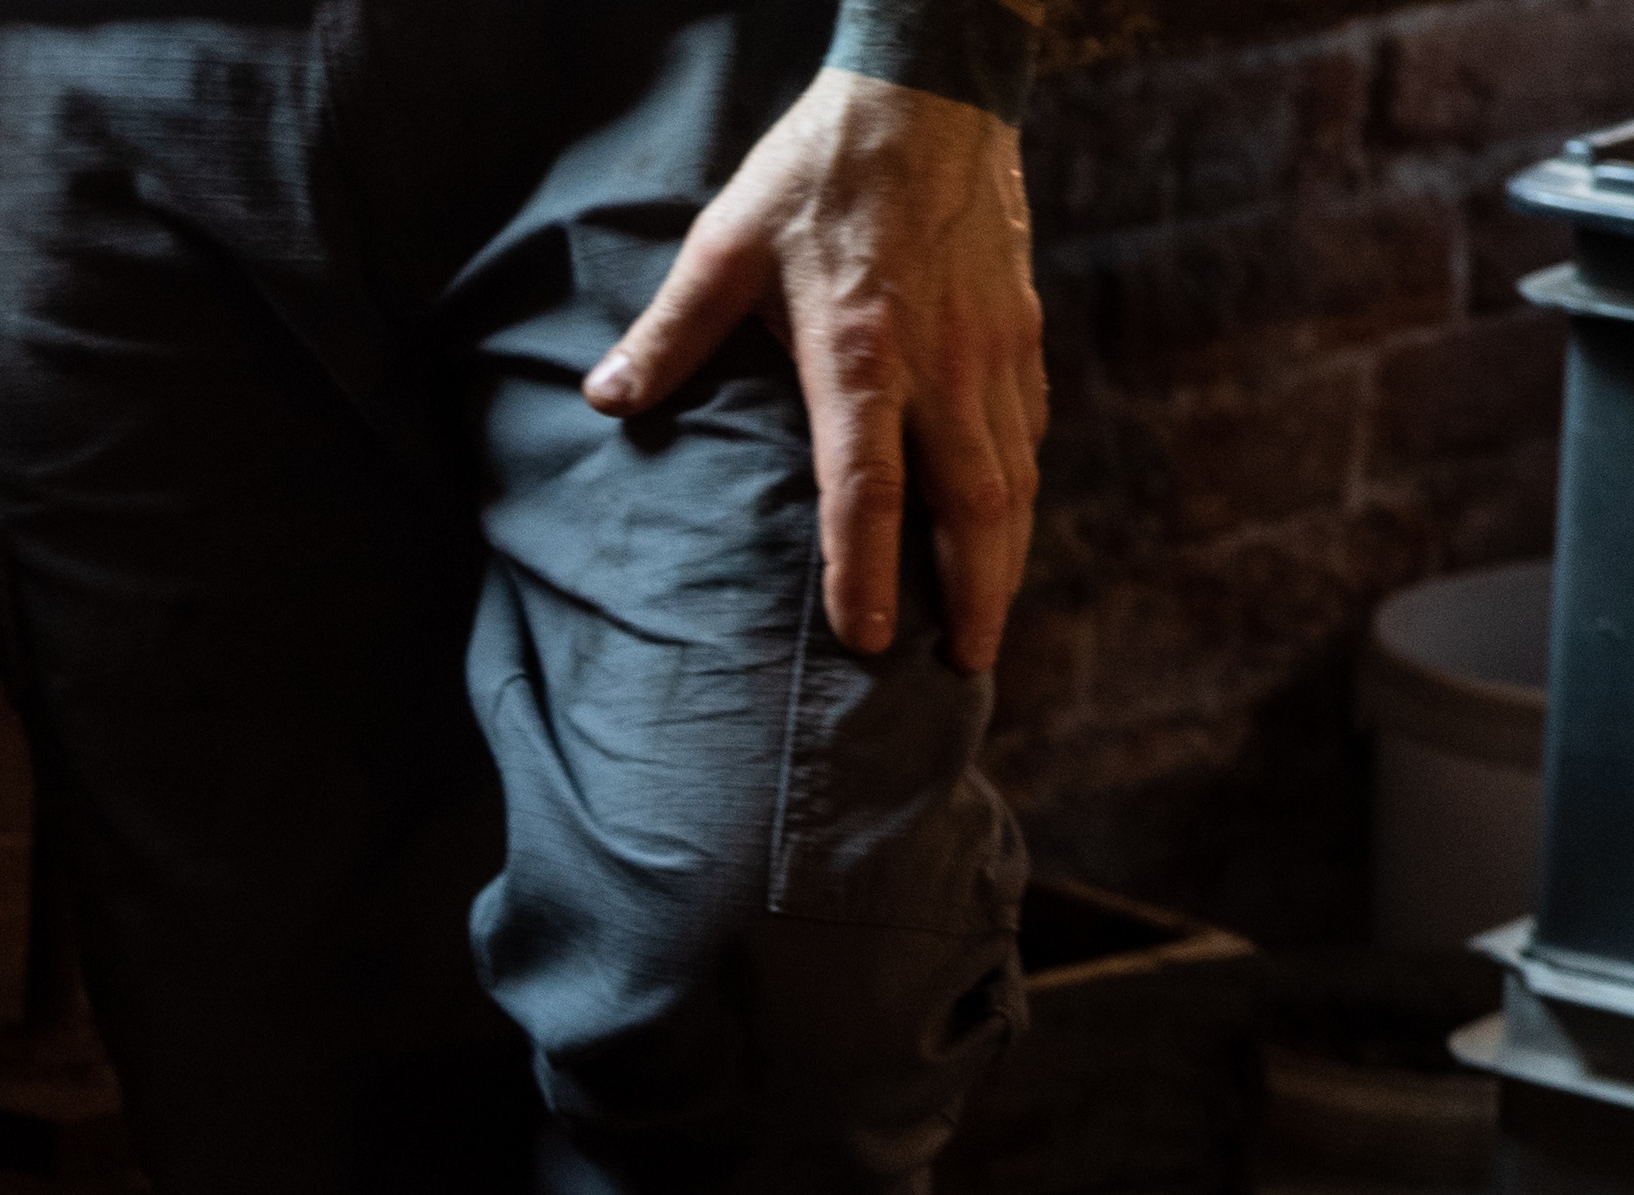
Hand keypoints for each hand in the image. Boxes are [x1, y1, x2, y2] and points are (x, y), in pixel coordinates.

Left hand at [584, 68, 1044, 672]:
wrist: (931, 86)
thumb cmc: (817, 167)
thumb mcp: (725, 241)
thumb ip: (669, 331)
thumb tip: (604, 397)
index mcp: (859, 350)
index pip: (868, 485)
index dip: (868, 570)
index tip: (870, 643)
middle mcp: (940, 363)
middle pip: (974, 506)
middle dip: (973, 597)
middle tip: (963, 670)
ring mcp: (993, 350)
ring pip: (1015, 480)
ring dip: (1004, 562)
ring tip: (985, 627)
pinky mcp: (1021, 332)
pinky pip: (1028, 435)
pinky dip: (1018, 496)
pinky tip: (1001, 530)